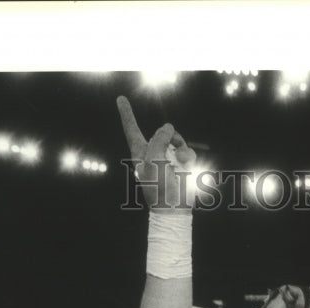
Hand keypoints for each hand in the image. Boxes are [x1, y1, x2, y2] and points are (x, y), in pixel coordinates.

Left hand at [117, 95, 196, 210]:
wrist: (174, 207)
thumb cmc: (158, 187)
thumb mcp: (154, 160)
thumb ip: (159, 139)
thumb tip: (168, 127)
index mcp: (140, 153)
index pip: (132, 129)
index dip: (127, 114)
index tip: (121, 99)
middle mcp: (154, 154)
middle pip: (162, 133)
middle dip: (169, 136)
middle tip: (171, 149)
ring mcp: (169, 159)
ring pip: (177, 141)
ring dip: (181, 147)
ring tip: (181, 161)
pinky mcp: (182, 165)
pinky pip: (187, 151)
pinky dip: (188, 156)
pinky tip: (186, 165)